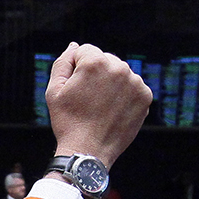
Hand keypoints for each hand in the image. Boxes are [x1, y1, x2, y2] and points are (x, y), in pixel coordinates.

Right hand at [44, 43, 151, 168]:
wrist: (88, 151)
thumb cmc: (68, 122)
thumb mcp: (54, 90)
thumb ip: (63, 62)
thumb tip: (74, 46)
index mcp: (95, 63)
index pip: (86, 51)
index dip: (77, 69)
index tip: (76, 88)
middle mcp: (119, 68)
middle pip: (105, 59)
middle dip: (96, 74)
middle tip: (88, 99)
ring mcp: (135, 82)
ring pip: (119, 73)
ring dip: (111, 83)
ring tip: (101, 106)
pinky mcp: (145, 96)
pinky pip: (132, 86)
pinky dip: (124, 95)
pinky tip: (113, 110)